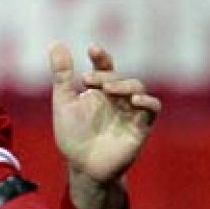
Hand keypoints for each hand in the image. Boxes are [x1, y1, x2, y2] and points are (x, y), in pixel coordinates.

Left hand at [50, 43, 159, 208]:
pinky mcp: (140, 126)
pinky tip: (135, 101)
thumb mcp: (64, 102)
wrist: (82, 165)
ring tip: (108, 89)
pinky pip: (152, 109)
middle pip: (120, 77)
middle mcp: (117, 97)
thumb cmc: (73, 134)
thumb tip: (56, 43)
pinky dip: (147, 102)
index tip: (92, 49)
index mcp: (99, 90)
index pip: (104, 67)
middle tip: (87, 80)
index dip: (101, 56)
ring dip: (125, 85)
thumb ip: (62, 75)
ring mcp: (130, 111)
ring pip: (138, 88)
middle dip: (105, 75)